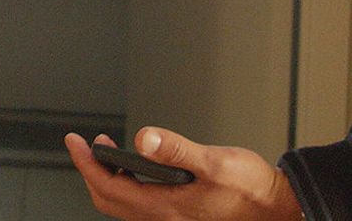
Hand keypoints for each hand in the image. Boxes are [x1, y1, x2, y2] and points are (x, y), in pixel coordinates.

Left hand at [65, 128, 302, 219]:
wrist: (276, 208)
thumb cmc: (251, 189)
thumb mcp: (214, 162)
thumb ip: (177, 149)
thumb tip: (144, 139)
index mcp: (167, 206)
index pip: (110, 187)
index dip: (87, 163)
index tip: (74, 142)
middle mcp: (165, 218)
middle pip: (109, 200)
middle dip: (90, 171)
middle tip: (83, 146)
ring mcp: (172, 220)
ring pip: (123, 205)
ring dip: (108, 178)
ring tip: (106, 152)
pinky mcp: (180, 216)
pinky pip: (139, 206)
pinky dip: (127, 186)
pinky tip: (135, 168)